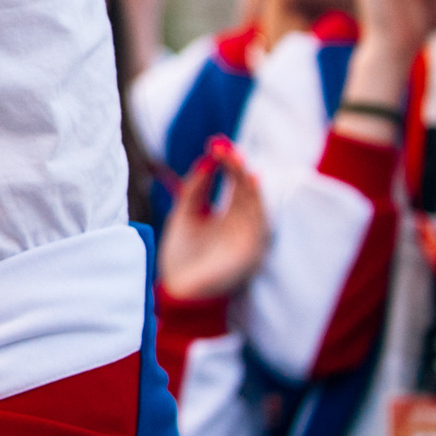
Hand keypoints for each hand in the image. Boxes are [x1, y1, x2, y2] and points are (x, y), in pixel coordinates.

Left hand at [157, 136, 269, 300]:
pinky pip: (260, 221)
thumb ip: (195, 189)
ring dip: (246, 178)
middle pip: (244, 189)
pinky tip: (251, 180)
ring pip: (254, 201)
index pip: (232, 183)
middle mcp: (239, 224)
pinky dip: (258, 200)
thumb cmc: (180, 256)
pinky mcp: (251, 251)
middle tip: (226, 148)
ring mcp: (247, 237)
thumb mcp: (184, 215)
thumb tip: (206, 159)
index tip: (215, 143)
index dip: (226, 162)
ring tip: (236, 158)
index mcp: (225, 216)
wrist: (175, 292)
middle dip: (236, 166)